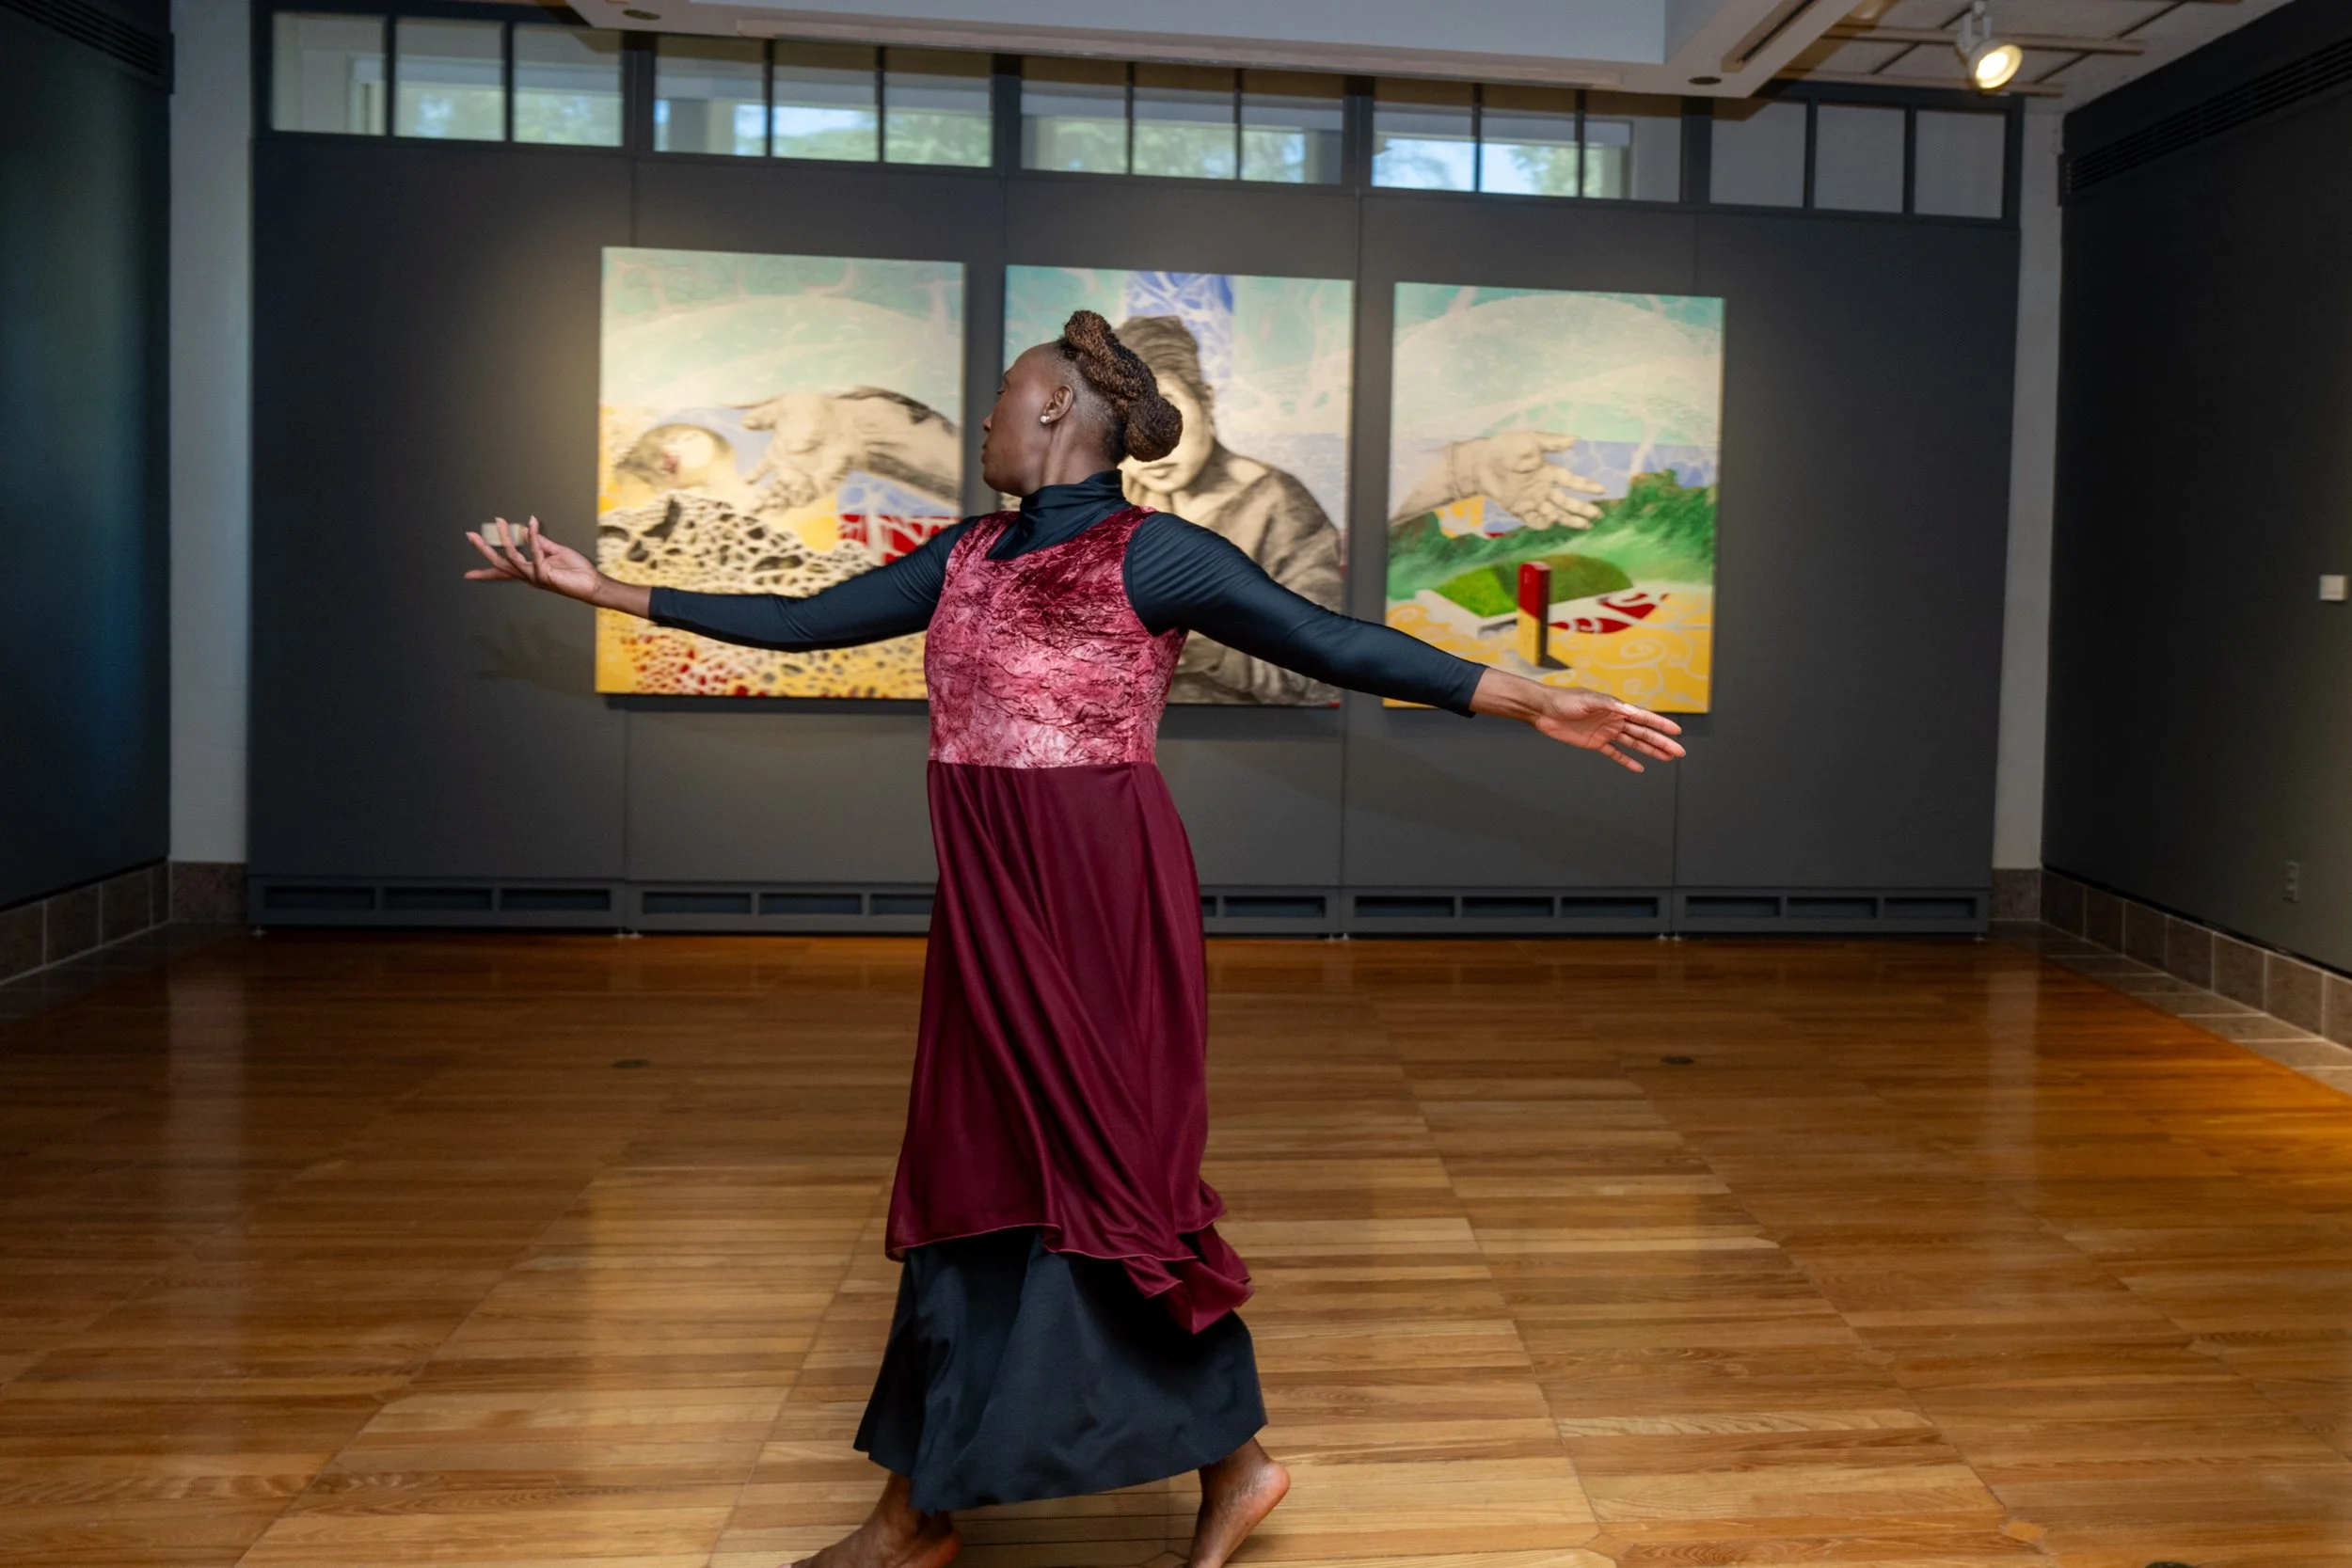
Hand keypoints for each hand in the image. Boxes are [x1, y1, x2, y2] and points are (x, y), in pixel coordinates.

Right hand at [463, 516, 649, 615]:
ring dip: (505, 537)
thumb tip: (526, 530)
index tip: (468, 575)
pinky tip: (533, 524)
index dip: (485, 573)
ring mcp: (535, 576)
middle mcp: (528, 575)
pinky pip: (535, 554)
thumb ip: (540, 542)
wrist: (592, 584)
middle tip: (470, 535)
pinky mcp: (545, 575)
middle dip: (484, 549)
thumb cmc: (576, 570)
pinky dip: (534, 538)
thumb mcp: (555, 552)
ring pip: (512, 557)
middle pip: (500, 564)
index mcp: (529, 571)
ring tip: (500, 521)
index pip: (503, 571)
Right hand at [741, 392, 861, 512]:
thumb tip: (744, 421)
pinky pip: (801, 499)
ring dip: (773, 504)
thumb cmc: (816, 412)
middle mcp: (790, 467)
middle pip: (772, 487)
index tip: (746, 482)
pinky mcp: (817, 486)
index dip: (754, 475)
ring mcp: (803, 478)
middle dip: (761, 498)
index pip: (763, 467)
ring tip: (759, 510)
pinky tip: (778, 509)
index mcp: (780, 450)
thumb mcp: (785, 407)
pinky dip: (790, 505)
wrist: (845, 425)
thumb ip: (764, 415)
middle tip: (749, 507)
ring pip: (784, 496)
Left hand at [1462, 431, 1607, 528]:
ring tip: (1585, 526)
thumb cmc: (1506, 447)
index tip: (1602, 490)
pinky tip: (1553, 524)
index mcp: (1549, 472)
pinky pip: (1535, 520)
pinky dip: (1544, 524)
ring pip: (1556, 513)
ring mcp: (1532, 500)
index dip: (1586, 486)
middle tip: (1598, 515)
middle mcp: (1544, 488)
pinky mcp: (1520, 509)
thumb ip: (1551, 442)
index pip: (1572, 481)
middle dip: (1582, 508)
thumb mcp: (1530, 440)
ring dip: (1570, 519)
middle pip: (1567, 501)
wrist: (1481, 463)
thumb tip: (1575, 440)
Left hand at [1470, 670, 1685, 771]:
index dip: (1660, 725)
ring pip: (1633, 743)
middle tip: (1679, 752)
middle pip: (1643, 733)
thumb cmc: (1565, 700)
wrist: (1543, 710)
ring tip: (1667, 758)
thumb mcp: (1588, 700)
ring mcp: (1606, 732)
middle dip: (1661, 742)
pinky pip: (1615, 753)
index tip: (1677, 732)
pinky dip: (1627, 760)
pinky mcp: (1595, 743)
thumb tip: (1632, 711)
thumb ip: (1610, 706)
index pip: (1643, 718)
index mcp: (1616, 708)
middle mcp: (1615, 720)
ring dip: (1650, 751)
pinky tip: (1639, 767)